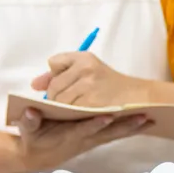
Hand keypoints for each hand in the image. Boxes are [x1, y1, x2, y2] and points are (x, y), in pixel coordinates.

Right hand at [14, 108, 151, 172]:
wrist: (39, 156)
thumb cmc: (34, 139)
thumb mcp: (27, 131)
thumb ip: (28, 121)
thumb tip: (29, 111)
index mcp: (68, 134)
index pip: (83, 128)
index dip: (95, 123)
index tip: (107, 116)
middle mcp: (85, 138)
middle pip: (108, 132)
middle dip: (125, 125)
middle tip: (143, 117)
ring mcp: (93, 139)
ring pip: (116, 133)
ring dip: (133, 127)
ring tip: (151, 118)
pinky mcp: (98, 138)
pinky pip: (117, 133)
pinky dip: (132, 128)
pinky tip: (147, 122)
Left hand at [32, 52, 148, 107]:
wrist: (139, 97)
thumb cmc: (110, 84)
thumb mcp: (86, 70)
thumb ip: (57, 74)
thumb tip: (34, 85)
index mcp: (84, 58)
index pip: (54, 64)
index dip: (58, 77)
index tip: (68, 82)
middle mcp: (85, 68)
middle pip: (54, 87)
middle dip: (58, 97)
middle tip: (74, 101)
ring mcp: (89, 86)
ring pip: (60, 100)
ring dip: (64, 108)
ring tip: (78, 108)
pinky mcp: (92, 103)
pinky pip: (70, 111)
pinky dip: (72, 115)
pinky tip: (80, 115)